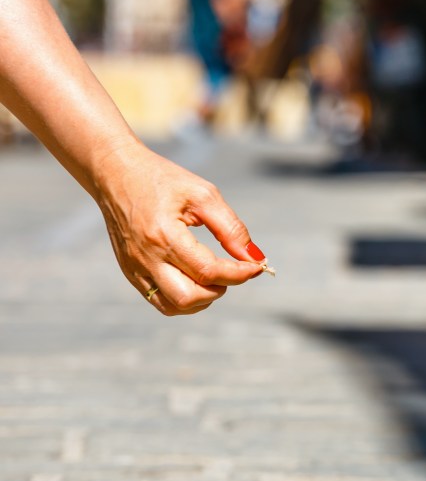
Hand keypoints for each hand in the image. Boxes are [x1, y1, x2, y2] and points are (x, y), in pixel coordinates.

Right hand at [91, 143, 265, 314]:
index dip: (239, 274)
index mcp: (164, 235)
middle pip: (189, 298)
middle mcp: (146, 257)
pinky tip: (196, 279)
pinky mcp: (130, 272)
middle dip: (219, 290)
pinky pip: (159, 300)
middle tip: (231, 271)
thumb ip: (231, 228)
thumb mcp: (203, 195)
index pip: (208, 271)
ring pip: (173, 306)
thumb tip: (255, 258)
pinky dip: (184, 299)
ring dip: (202, 299)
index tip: (256, 266)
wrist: (115, 173)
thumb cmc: (162, 179)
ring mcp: (134, 268)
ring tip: (213, 275)